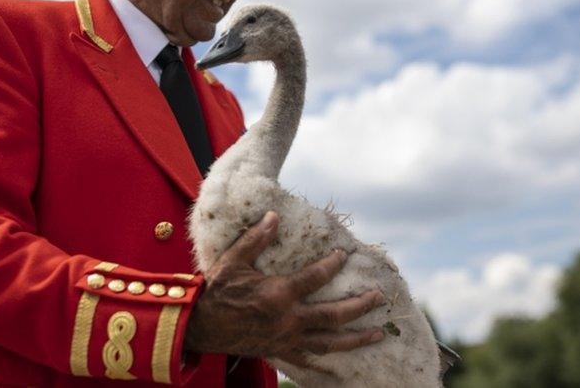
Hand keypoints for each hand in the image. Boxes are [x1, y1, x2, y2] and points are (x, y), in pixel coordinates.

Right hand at [184, 211, 385, 370]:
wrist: (200, 327)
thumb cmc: (216, 291)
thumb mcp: (233, 260)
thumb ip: (256, 239)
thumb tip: (274, 216)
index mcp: (278, 295)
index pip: (316, 277)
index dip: (333, 264)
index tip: (344, 254)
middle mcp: (288, 320)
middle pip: (334, 315)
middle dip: (360, 306)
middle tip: (379, 298)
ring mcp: (286, 339)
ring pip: (329, 342)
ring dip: (356, 338)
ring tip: (378, 334)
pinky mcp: (279, 351)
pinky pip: (308, 360)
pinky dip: (325, 362)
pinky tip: (340, 364)